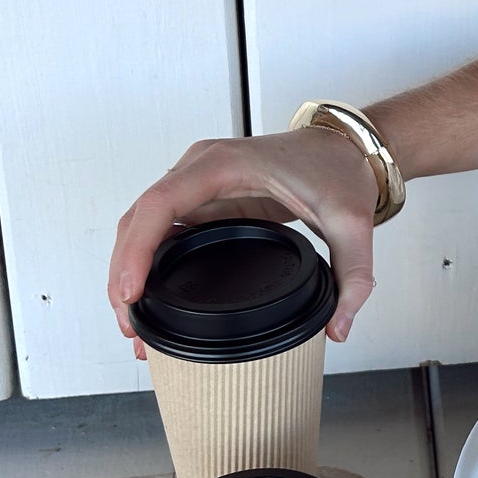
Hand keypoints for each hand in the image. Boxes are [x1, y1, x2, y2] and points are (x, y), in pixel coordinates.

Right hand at [108, 129, 380, 355]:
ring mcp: (197, 182)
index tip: (130, 292)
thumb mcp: (353, 224)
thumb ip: (353, 278)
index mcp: (224, 165)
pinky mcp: (203, 199)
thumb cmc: (339, 170)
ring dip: (129, 269)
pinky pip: (161, 227)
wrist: (345, 148)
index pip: (160, 204)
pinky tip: (149, 295)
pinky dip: (147, 260)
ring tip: (134, 323)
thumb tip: (338, 329)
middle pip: (139, 219)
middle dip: (124, 273)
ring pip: (142, 224)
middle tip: (130, 327)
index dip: (137, 249)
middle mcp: (200, 168)